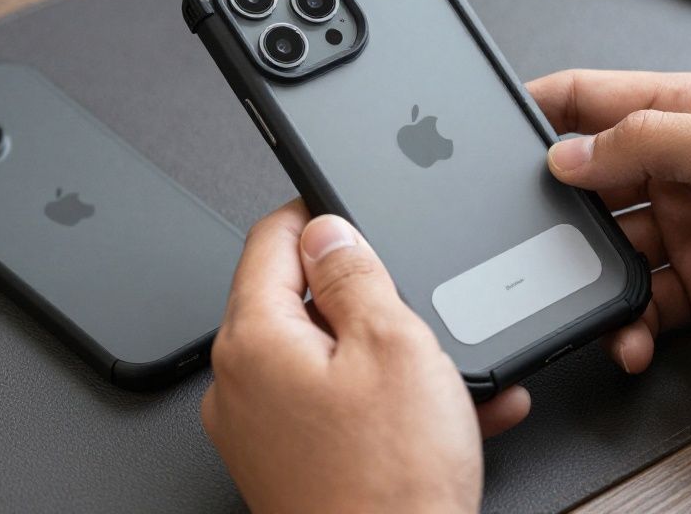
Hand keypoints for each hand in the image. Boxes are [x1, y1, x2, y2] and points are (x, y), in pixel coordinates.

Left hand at [201, 201, 530, 513]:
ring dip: (390, 354)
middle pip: (297, 301)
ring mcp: (260, 430)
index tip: (349, 209)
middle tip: (416, 307)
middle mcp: (240, 384)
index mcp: (253, 341)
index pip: (269, 240)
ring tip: (449, 370)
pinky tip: (448, 413)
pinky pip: (336, 408)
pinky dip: (387, 401)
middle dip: (365, 296)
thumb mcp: (393, 344)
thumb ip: (354, 273)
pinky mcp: (289, 464)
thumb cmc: (390, 482)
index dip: (316, 214)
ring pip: (327, 358)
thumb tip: (327, 229)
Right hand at [528, 70, 690, 369]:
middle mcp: (688, 169)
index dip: (541, 108)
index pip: (596, 98)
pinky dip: (627, 324)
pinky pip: (643, 305)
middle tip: (531, 234)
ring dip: (590, 277)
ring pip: (610, 250)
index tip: (493, 131)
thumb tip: (570, 152)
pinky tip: (630, 334)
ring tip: (583, 296)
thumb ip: (648, 143)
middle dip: (556, 208)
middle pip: (591, 180)